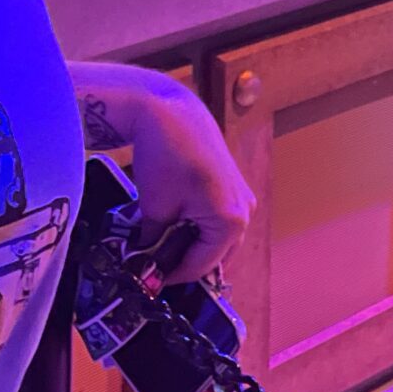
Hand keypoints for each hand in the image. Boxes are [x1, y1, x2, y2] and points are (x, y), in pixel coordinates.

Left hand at [79, 69, 253, 283]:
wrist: (172, 112)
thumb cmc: (165, 157)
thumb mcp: (155, 208)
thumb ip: (155, 243)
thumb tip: (146, 263)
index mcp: (231, 221)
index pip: (202, 265)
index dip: (172, 275)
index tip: (148, 279)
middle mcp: (246, 212)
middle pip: (217, 255)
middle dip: (187, 262)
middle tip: (155, 266)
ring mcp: (243, 198)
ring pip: (220, 239)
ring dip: (194, 246)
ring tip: (163, 247)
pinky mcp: (234, 187)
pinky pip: (220, 221)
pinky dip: (200, 229)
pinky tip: (176, 226)